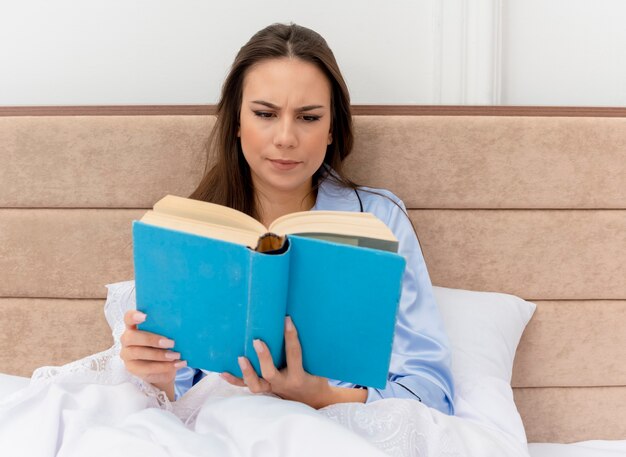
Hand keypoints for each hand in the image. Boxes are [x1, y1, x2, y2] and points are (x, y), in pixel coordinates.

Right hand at [120, 310, 186, 399]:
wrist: (164, 368)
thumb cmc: (165, 345)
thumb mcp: (166, 335)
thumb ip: (167, 328)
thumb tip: (180, 325)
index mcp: (134, 326)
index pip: (128, 317)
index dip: (134, 316)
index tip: (145, 316)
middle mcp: (127, 339)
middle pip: (131, 337)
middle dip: (152, 339)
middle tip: (171, 343)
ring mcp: (127, 354)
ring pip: (138, 353)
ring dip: (160, 355)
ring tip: (176, 355)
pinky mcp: (133, 368)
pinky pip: (147, 368)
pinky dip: (164, 366)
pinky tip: (177, 364)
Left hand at [220, 316, 366, 408]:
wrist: (313, 400)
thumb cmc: (315, 377)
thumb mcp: (316, 365)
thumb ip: (307, 349)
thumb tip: (294, 321)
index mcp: (299, 376)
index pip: (294, 354)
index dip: (291, 337)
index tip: (287, 320)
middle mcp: (284, 384)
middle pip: (271, 372)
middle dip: (264, 357)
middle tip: (257, 341)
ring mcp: (272, 389)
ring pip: (257, 384)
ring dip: (247, 371)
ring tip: (240, 358)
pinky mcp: (265, 390)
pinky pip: (247, 387)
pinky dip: (235, 380)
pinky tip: (223, 372)